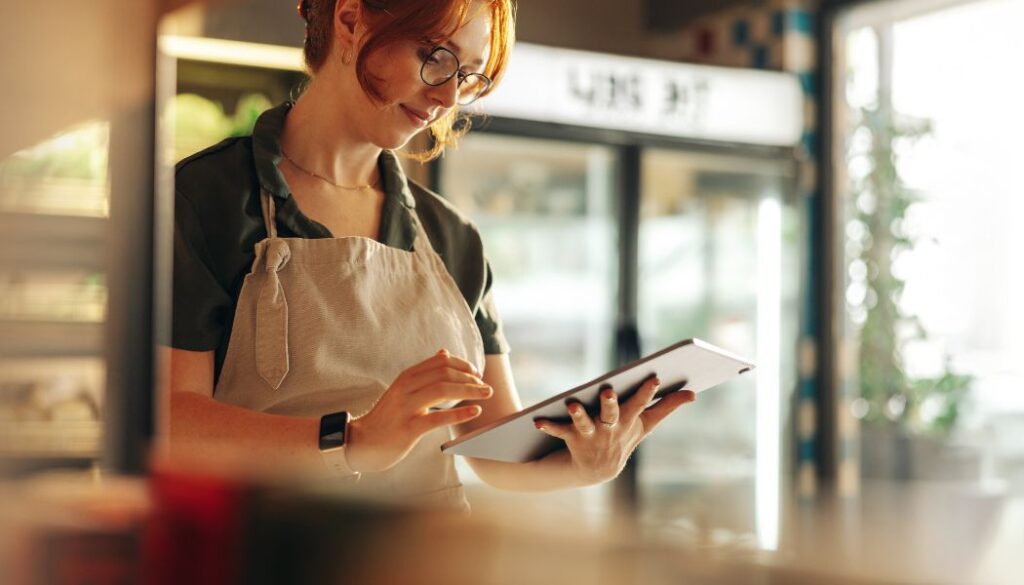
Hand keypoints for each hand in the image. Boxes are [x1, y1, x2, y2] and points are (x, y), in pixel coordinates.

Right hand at [344, 349, 491, 473]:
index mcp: (407, 377)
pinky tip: (474, 411)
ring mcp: (406, 407)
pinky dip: (459, 413)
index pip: (440, 361)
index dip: (463, 365)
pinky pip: (438, 417)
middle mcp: (406, 387)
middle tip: (486, 387)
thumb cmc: (388, 416)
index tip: (477, 374)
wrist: (362, 441)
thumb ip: (424, 372)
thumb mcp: (403, 389)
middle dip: (470, 378)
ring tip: (486, 394)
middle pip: (444, 373)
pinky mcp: (408, 428)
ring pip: (443, 390)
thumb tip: (444, 352)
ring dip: (469, 390)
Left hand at [534, 377, 695, 484]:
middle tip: (608, 390)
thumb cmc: (622, 438)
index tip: (654, 377)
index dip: (647, 392)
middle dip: (610, 403)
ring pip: (584, 423)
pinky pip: (559, 431)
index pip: (640, 404)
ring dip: (578, 415)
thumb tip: (693, 393)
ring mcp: (591, 435)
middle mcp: (610, 429)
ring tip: (571, 404)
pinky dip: (548, 425)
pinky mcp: (571, 439)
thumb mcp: (644, 424)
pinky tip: (536, 420)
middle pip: (612, 414)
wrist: (595, 471)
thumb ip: (667, 407)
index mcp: (629, 421)